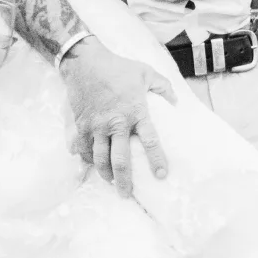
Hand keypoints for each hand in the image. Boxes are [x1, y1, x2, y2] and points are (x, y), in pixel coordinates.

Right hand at [59, 37, 177, 196]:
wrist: (85, 62)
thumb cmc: (118, 67)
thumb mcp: (146, 72)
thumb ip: (163, 87)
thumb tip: (175, 101)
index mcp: (136, 112)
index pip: (150, 141)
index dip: (157, 160)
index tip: (162, 175)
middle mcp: (116, 124)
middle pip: (120, 160)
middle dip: (124, 181)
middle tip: (127, 194)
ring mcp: (96, 126)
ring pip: (100, 159)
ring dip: (105, 174)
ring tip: (110, 182)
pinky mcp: (81, 125)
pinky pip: (83, 149)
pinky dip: (87, 159)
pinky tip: (91, 165)